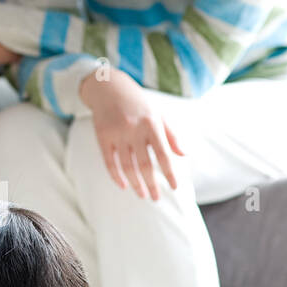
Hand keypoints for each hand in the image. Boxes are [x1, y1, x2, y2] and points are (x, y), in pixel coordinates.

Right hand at [78, 65, 184, 199]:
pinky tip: (124, 186)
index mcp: (152, 124)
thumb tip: (183, 155)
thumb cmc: (138, 103)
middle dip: (152, 184)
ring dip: (136, 184)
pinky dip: (116, 176)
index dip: (170, 173)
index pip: (164, 155)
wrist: (109, 87)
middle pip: (145, 165)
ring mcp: (117, 134)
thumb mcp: (158, 113)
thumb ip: (171, 135)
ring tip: (143, 195)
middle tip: (156, 198)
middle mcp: (134, 130)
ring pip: (127, 166)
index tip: (174, 187)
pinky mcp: (103, 137)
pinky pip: (109, 162)